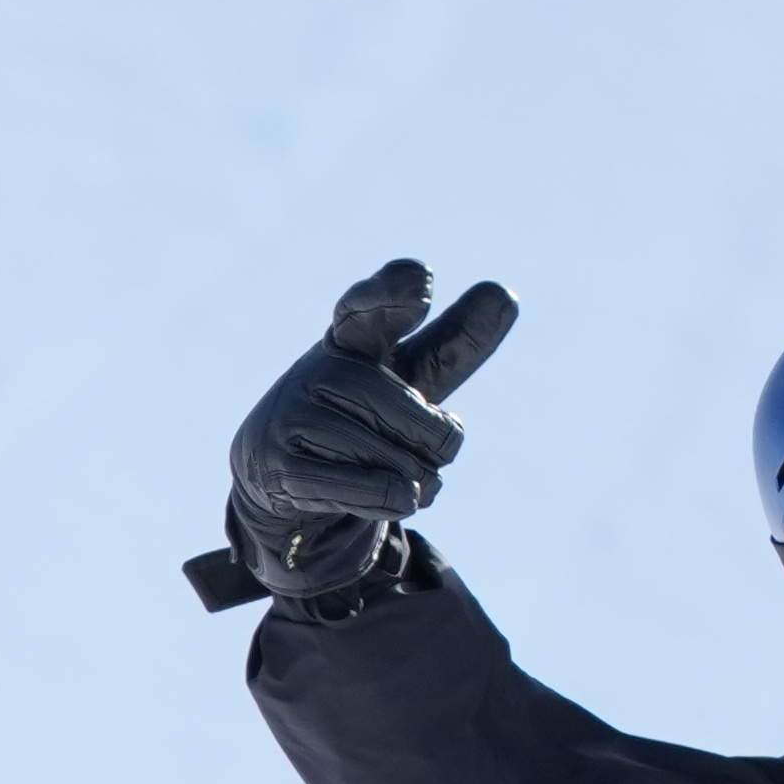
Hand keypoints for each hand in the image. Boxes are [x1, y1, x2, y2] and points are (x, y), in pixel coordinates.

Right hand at [201, 255, 516, 612]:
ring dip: (415, 482)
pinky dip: (394, 501)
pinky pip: (375, 491)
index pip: (369, 306)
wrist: (278, 476)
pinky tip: (394, 497)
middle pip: (421, 419)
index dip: (394, 293)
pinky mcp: (284, 468)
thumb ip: (456, 342)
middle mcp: (319, 370)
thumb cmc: (358, 416)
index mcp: (352, 337)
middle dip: (436, 446)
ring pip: (403, 464)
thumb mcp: (407, 378)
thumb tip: (506, 295)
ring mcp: (295, 417)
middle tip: (412, 445)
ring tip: (388, 475)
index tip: (419, 281)